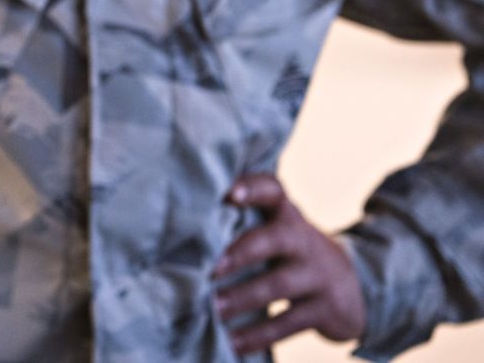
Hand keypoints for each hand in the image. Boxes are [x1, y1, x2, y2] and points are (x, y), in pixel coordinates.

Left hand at [212, 173, 365, 353]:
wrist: (354, 285)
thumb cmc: (290, 252)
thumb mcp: (277, 230)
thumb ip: (241, 223)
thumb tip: (176, 235)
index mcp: (286, 215)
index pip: (273, 190)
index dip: (253, 188)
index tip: (230, 194)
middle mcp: (303, 240)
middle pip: (273, 240)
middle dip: (240, 253)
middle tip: (210, 268)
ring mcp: (318, 275)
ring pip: (278, 285)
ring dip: (242, 298)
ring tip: (213, 309)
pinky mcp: (327, 309)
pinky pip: (289, 323)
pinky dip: (258, 335)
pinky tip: (233, 343)